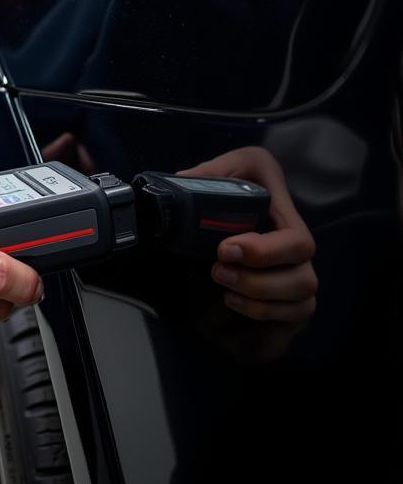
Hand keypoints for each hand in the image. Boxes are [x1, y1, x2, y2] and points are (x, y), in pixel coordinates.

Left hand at [178, 146, 316, 322]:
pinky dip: (267, 319)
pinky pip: (294, 319)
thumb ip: (212, 172)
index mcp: (287, 216)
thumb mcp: (231, 165)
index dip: (265, 253)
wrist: (237, 203)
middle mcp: (299, 251)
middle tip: (217, 271)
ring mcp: (298, 276)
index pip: (296, 242)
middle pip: (303, 279)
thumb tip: (182, 185)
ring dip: (260, 304)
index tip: (224, 249)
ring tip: (225, 291)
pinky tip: (235, 305)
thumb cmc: (239, 182)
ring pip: (301, 303)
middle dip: (257, 282)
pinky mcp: (291, 299)